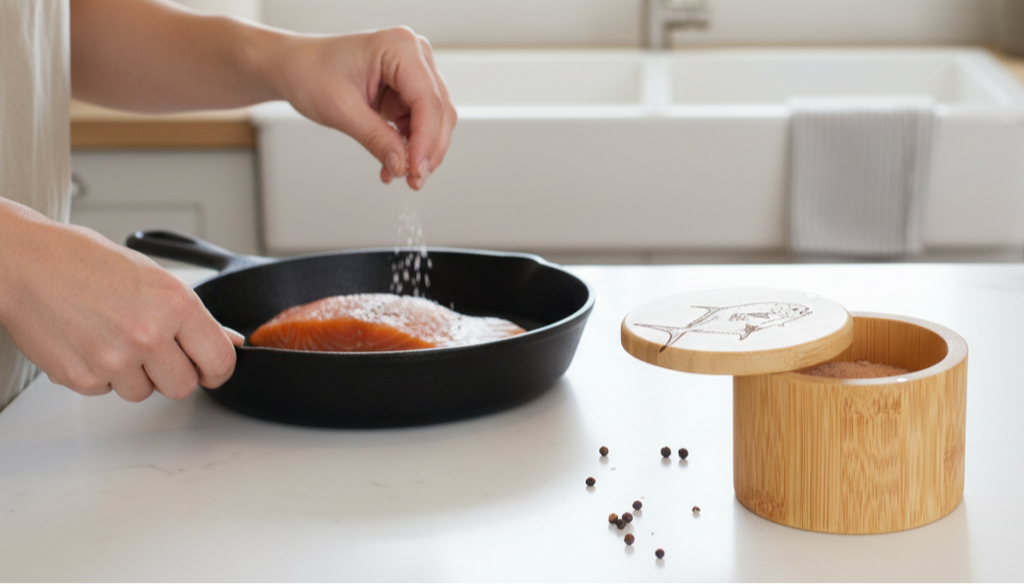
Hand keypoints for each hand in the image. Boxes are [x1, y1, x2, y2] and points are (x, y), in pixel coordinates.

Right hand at [0, 201, 241, 401]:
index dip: (217, 369)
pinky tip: (89, 342)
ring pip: (144, 393)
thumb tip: (228, 339)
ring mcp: (113, 360)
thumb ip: (194, 315)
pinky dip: (101, 374)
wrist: (22, 263)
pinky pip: (107, 391)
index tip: (210, 368)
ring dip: (135, 375)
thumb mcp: (153, 276)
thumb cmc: (83, 261)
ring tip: (114, 338)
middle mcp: (147, 334)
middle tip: (157, 351)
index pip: (219, 360)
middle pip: (184, 387)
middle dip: (174, 374)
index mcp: (174, 303)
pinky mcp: (81, 378)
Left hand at [269, 27, 456, 189]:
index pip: (427, 100)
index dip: (426, 140)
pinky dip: (410, 146)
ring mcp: (414, 72)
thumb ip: (376, 138)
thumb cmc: (311, 72)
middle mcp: (414, 55)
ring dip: (421, 151)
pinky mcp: (408, 90)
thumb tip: (403, 165)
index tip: (416, 170)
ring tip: (402, 173)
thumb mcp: (341, 109)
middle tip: (414, 180)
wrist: (295, 68)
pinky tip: (395, 163)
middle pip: (439, 110)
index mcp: (399, 47)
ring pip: (435, 120)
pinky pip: (420, 123)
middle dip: (428, 149)